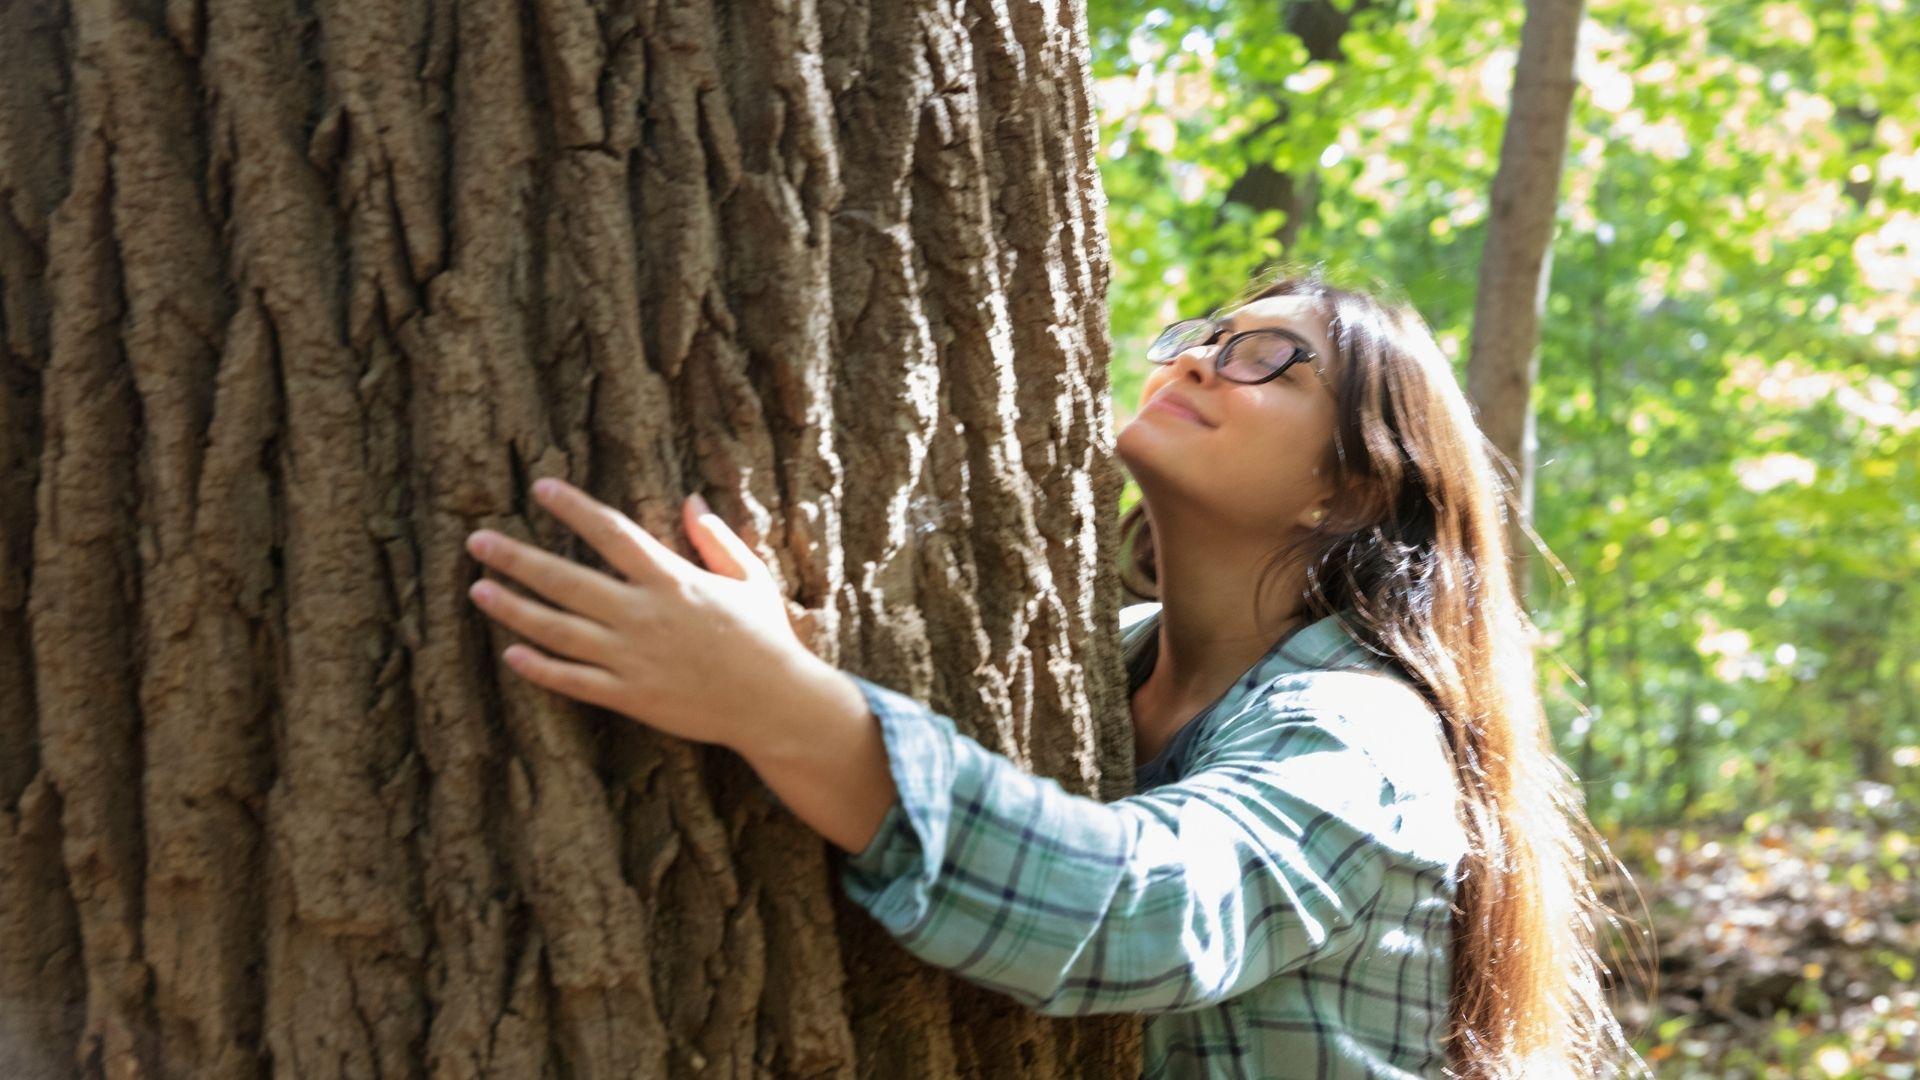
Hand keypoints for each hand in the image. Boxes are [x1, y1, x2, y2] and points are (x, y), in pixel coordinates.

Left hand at [464, 477, 817, 752]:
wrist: (774, 705)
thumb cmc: (765, 639)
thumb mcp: (750, 578)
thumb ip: (716, 539)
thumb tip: (690, 501)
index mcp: (673, 580)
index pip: (612, 533)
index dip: (574, 508)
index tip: (541, 488)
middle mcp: (644, 616)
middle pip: (566, 580)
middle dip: (516, 558)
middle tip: (477, 540)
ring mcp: (632, 658)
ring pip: (558, 630)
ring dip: (513, 608)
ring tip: (477, 590)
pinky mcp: (630, 696)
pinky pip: (574, 680)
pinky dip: (540, 668)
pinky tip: (511, 653)